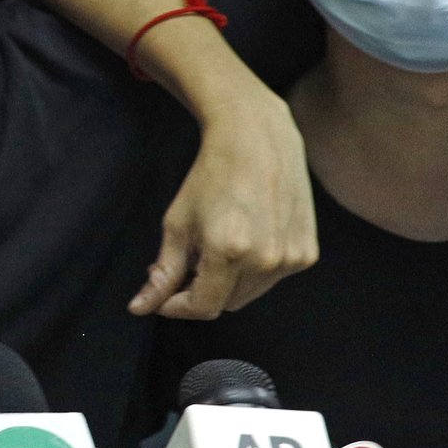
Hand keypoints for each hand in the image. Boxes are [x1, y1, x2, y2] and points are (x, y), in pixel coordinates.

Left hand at [130, 100, 317, 317]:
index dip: (178, 307)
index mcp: (229, 251)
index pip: (203, 308)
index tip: (163, 297)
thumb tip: (140, 308)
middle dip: (202, 289)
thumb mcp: (178, 223)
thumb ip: (163, 272)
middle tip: (189, 260)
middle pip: (225, 303)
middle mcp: (265, 260)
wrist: (257, 139)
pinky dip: (254, 270)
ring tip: (218, 244)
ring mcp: (291, 258)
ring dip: (229, 281)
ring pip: (249, 294)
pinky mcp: (307, 253)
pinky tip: (246, 237)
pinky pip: (271, 279)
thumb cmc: (210, 177)